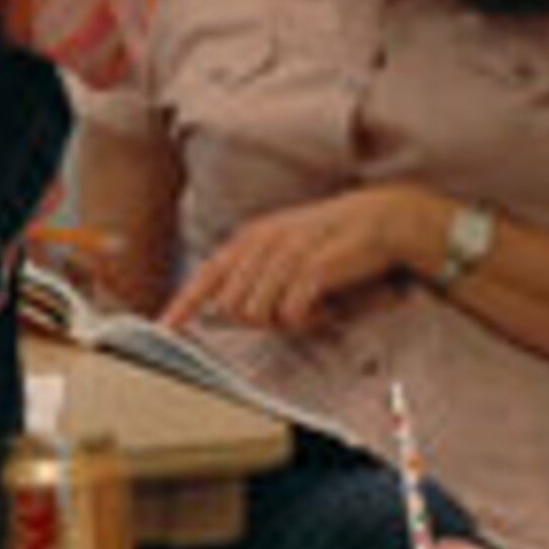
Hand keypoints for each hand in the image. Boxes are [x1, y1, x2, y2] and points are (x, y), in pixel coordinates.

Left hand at [164, 189, 433, 334]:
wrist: (383, 219)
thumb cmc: (333, 239)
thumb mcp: (286, 249)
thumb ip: (256, 273)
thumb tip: (227, 308)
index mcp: (251, 238)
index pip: (208, 275)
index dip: (183, 305)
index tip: (165, 329)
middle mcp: (263, 243)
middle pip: (231, 305)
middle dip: (255, 321)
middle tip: (290, 314)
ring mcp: (287, 253)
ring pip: (257, 312)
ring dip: (284, 321)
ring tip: (310, 309)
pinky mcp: (313, 266)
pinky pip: (291, 312)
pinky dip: (307, 318)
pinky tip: (324, 308)